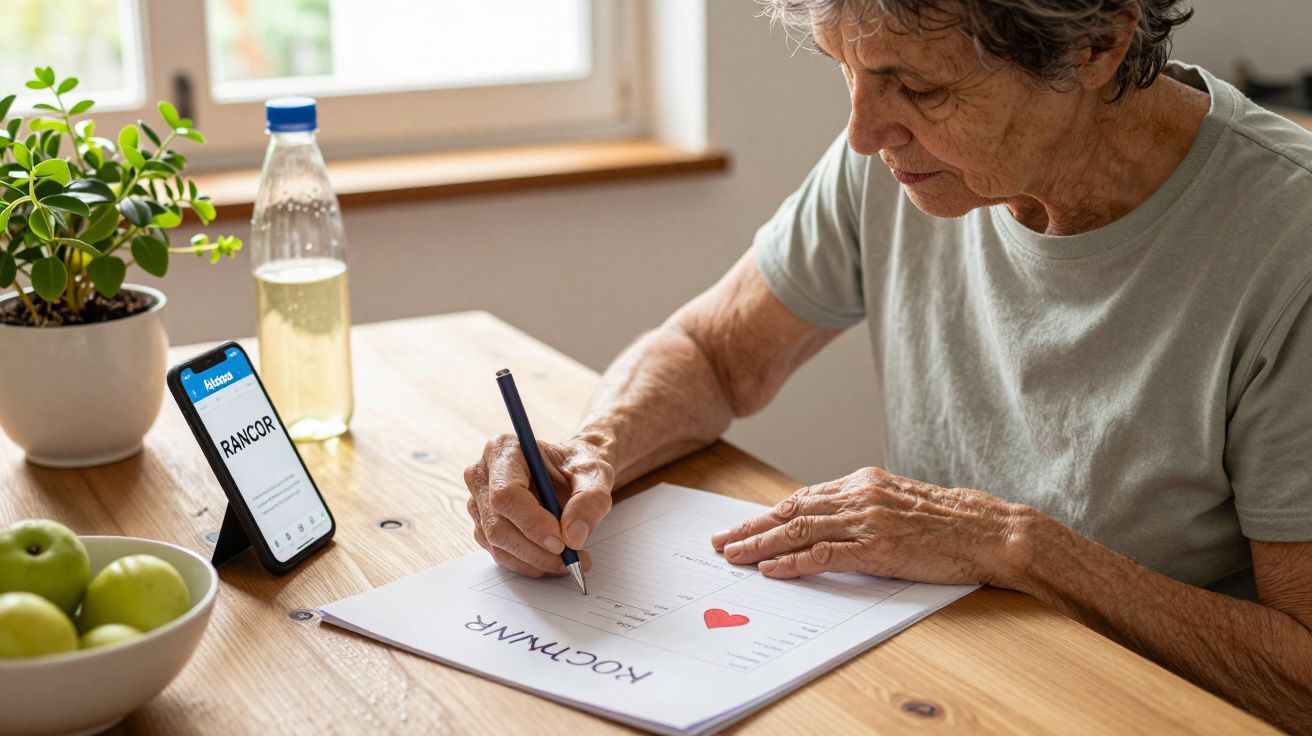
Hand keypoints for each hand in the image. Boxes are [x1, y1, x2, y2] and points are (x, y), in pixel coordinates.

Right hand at [464, 434, 613, 576]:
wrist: (572, 472)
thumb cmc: (579, 466)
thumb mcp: (595, 474)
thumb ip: (590, 500)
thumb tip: (573, 536)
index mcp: (505, 450)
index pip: (506, 494)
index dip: (531, 522)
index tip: (561, 542)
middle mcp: (483, 475)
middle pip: (498, 525)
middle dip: (536, 550)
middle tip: (571, 559)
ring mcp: (479, 503)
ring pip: (499, 545)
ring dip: (536, 561)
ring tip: (570, 560)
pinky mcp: (483, 526)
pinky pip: (501, 554)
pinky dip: (530, 564)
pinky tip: (554, 559)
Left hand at [710, 466, 1029, 585]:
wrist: (987, 530)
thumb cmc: (946, 523)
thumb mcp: (897, 504)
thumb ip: (861, 509)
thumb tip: (826, 524)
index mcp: (862, 482)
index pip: (802, 498)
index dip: (767, 514)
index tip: (741, 526)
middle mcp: (859, 496)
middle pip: (791, 512)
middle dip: (751, 528)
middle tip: (720, 542)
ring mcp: (867, 521)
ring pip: (799, 531)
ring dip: (760, 545)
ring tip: (733, 556)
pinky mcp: (877, 548)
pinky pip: (824, 555)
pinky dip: (793, 563)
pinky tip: (771, 570)